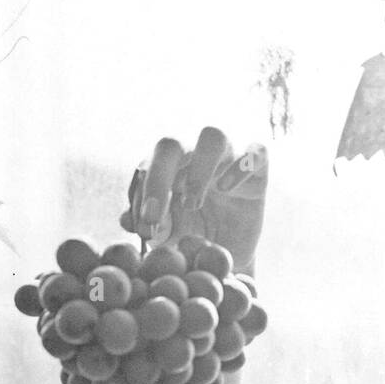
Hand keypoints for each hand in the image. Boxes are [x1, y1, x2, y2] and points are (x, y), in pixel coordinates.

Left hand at [120, 126, 268, 274]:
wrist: (232, 247)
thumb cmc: (194, 233)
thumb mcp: (169, 236)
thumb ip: (149, 226)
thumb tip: (125, 219)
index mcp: (166, 165)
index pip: (147, 167)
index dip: (141, 195)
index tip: (143, 226)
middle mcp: (193, 151)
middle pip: (170, 144)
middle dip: (157, 179)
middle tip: (153, 216)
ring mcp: (227, 153)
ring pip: (212, 136)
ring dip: (198, 171)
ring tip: (192, 205)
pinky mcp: (259, 163)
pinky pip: (254, 150)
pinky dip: (240, 167)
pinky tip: (226, 189)